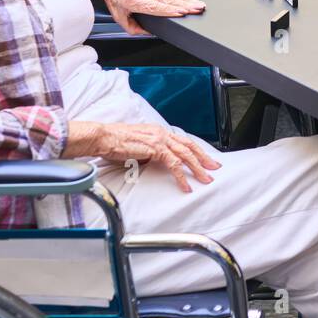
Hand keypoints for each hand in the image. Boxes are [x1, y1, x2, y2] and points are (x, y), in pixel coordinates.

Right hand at [65, 120, 219, 192]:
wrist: (103, 138)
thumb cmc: (114, 144)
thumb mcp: (136, 147)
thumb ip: (148, 153)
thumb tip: (154, 162)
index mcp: (158, 131)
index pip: (182, 140)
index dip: (195, 150)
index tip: (204, 158)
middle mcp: (161, 133)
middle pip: (189, 146)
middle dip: (203, 158)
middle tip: (214, 168)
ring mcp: (159, 139)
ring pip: (185, 155)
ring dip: (197, 168)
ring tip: (205, 179)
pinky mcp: (155, 149)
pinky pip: (174, 164)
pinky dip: (181, 176)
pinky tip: (186, 186)